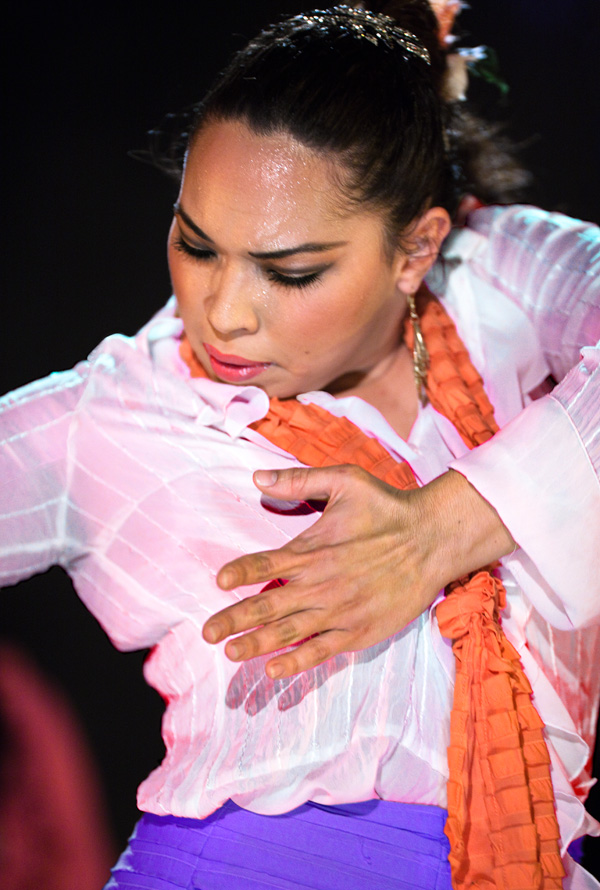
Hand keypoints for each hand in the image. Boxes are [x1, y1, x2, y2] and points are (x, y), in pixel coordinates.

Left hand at [202, 467, 515, 678]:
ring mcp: (338, 611)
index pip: (264, 564)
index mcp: (312, 549)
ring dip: (255, 643)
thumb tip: (256, 477)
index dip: (239, 573)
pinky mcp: (358, 631)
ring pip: (287, 632)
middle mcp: (320, 583)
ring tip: (229, 652)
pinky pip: (320, 651)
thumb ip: (299, 480)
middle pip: (266, 604)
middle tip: (206, 633)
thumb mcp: (345, 481)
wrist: (432, 539)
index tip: (218, 582)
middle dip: (232, 619)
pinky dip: (296, 661)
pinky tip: (273, 670)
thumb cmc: (387, 508)